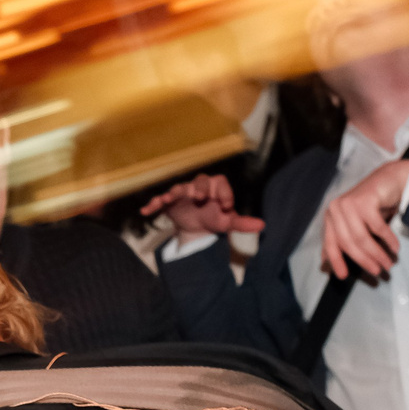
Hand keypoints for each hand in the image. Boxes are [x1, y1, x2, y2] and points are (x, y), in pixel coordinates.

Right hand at [141, 173, 263, 243]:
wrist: (196, 228)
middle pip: (199, 180)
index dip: (224, 193)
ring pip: (179, 188)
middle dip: (199, 188)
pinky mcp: (170, 203)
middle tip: (201, 199)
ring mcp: (183, 193)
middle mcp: (199, 186)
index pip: (220, 183)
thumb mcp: (228, 222)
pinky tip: (146, 211)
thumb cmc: (214, 219)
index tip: (227, 207)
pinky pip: (160, 200)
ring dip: (174, 193)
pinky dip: (153, 204)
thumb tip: (262, 226)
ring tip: (168, 198)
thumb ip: (242, 222)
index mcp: (215, 187)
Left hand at [320, 159, 408, 280]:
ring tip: (388, 263)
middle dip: (364, 260)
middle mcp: (336, 209)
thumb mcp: (354, 224)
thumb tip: (326, 263)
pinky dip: (388, 240)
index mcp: (330, 216)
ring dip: (377, 254)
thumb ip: (341, 239)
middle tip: (378, 271)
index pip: (330, 243)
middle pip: (348, 243)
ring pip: (362, 238)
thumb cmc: (373, 205)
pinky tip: (395, 248)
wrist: (391, 179)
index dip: (336, 261)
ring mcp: (349, 204)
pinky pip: (377, 228)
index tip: (342, 276)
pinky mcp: (365, 201)